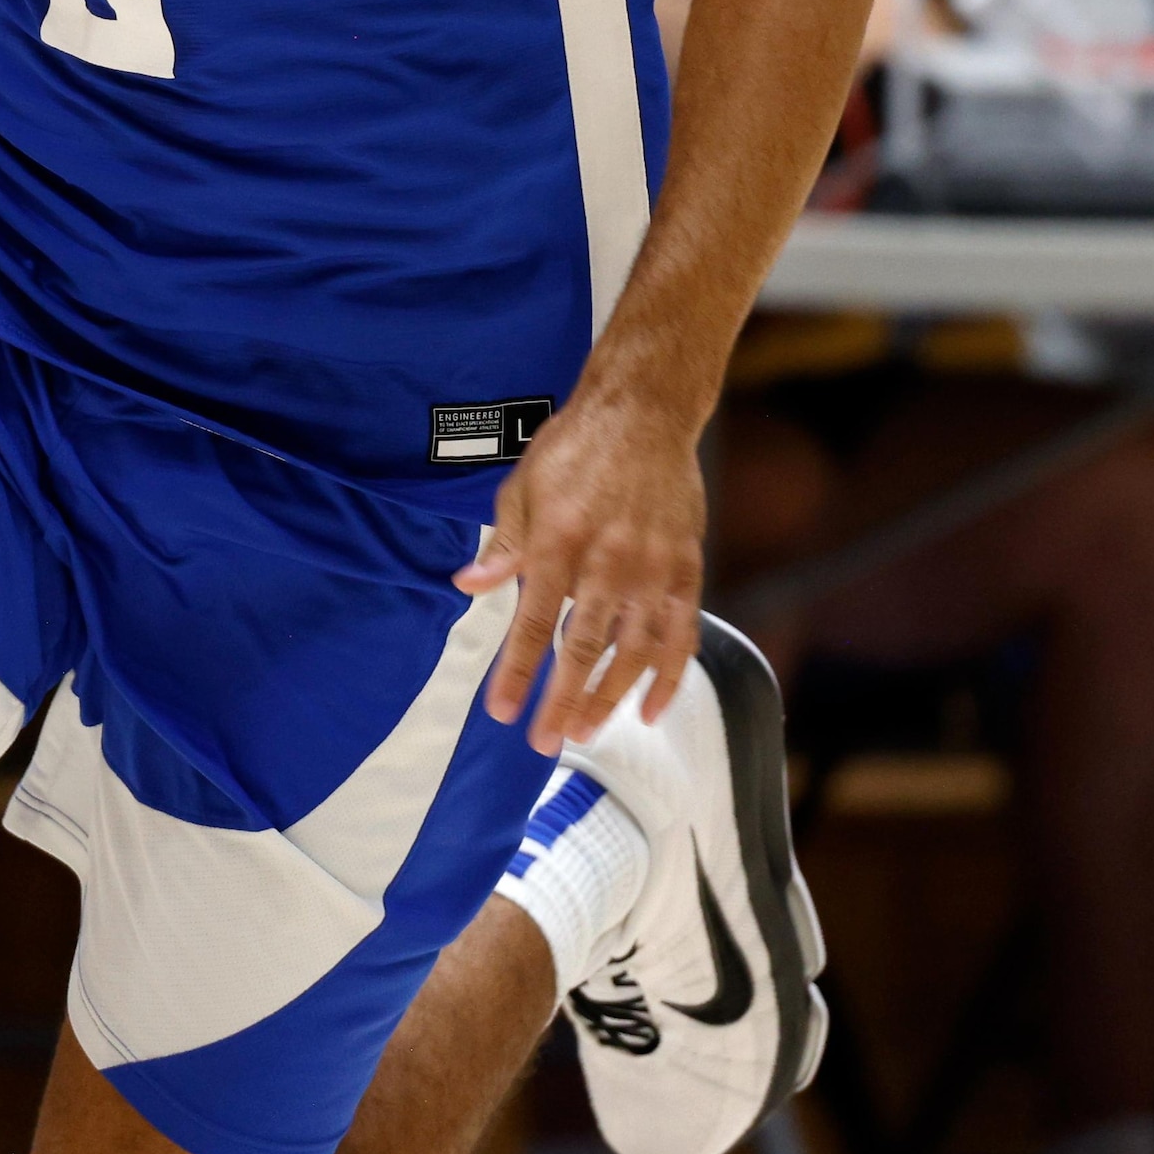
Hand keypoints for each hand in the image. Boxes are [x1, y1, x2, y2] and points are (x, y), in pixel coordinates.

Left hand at [456, 392, 708, 752]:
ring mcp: (653, 567)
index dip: (518, 673)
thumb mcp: (522, 488)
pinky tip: (651, 710)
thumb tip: (467, 586)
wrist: (643, 412)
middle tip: (546, 741)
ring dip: (611, 697)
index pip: (533, 624)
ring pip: (635, 650)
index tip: (503, 712)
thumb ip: (503, 545)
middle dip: (563, 700)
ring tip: (587, 730)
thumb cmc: (575, 450)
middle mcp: (608, 560)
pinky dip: (669, 675)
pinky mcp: (686, 566)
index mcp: (558, 542)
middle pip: (584, 647)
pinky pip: (681, 633)